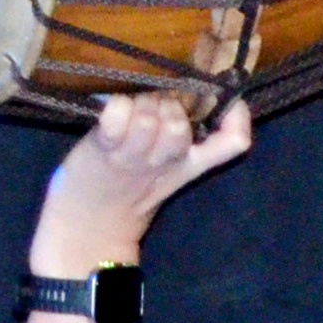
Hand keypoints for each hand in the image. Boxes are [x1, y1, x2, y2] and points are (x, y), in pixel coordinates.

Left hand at [29, 83, 254, 271]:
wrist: (87, 227)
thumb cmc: (126, 189)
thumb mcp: (168, 172)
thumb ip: (184, 143)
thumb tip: (195, 95)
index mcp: (187, 164)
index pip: (233, 142)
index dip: (236, 116)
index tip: (221, 100)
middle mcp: (165, 160)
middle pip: (180, 125)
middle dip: (168, 105)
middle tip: (151, 108)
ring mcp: (132, 155)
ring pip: (149, 117)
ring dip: (139, 104)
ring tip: (128, 111)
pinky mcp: (102, 147)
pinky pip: (116, 114)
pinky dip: (115, 106)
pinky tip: (109, 113)